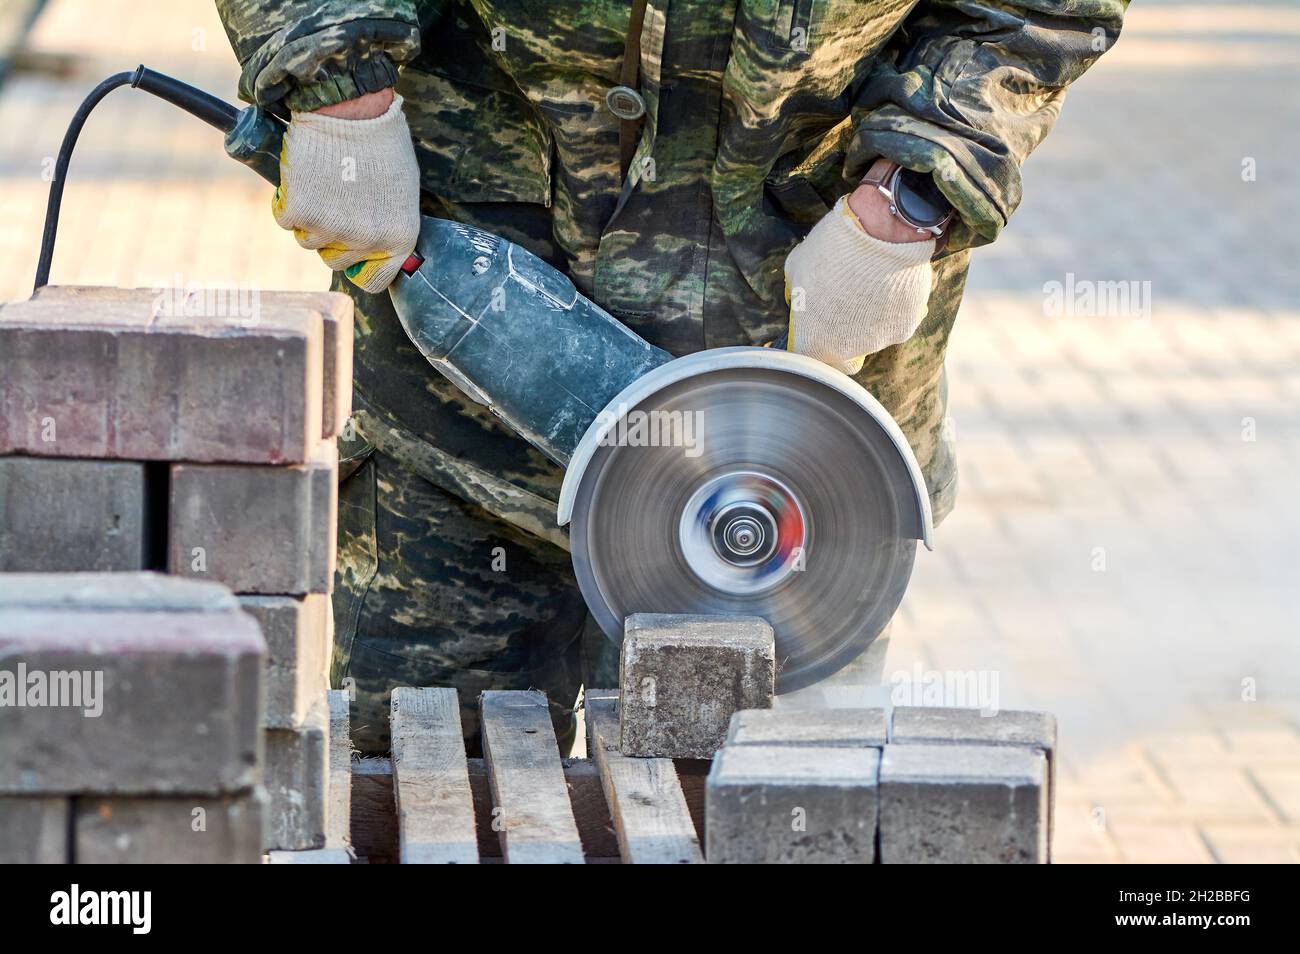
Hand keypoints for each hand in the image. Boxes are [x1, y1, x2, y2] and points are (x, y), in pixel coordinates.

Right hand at [272, 88, 420, 292]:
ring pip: (308, 241)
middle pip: (335, 260)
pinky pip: (285, 219)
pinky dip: (287, 200)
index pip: (375, 280)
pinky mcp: (300, 212)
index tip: (351, 252)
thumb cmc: (380, 143)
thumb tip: (376, 248)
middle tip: (335, 201)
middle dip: (331, 236)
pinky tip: (302, 177)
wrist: (350, 108)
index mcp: (397, 238)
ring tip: (322, 183)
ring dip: (309, 217)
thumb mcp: (402, 191)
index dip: (360, 265)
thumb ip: (390, 224)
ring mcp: (331, 228)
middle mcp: (365, 240)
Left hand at [783, 193, 934, 375]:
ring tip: (868, 287)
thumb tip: (797, 297)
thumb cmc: (833, 247)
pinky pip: (894, 323)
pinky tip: (889, 286)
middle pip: (841, 352)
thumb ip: (796, 292)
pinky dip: (892, 311)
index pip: (807, 355)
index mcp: (813, 340)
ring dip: (867, 320)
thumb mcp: (798, 266)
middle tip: (841, 304)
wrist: (882, 230)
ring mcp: (878, 341)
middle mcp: (846, 350)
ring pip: (870, 338)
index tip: (811, 326)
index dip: (809, 339)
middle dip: (839, 334)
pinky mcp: (906, 327)